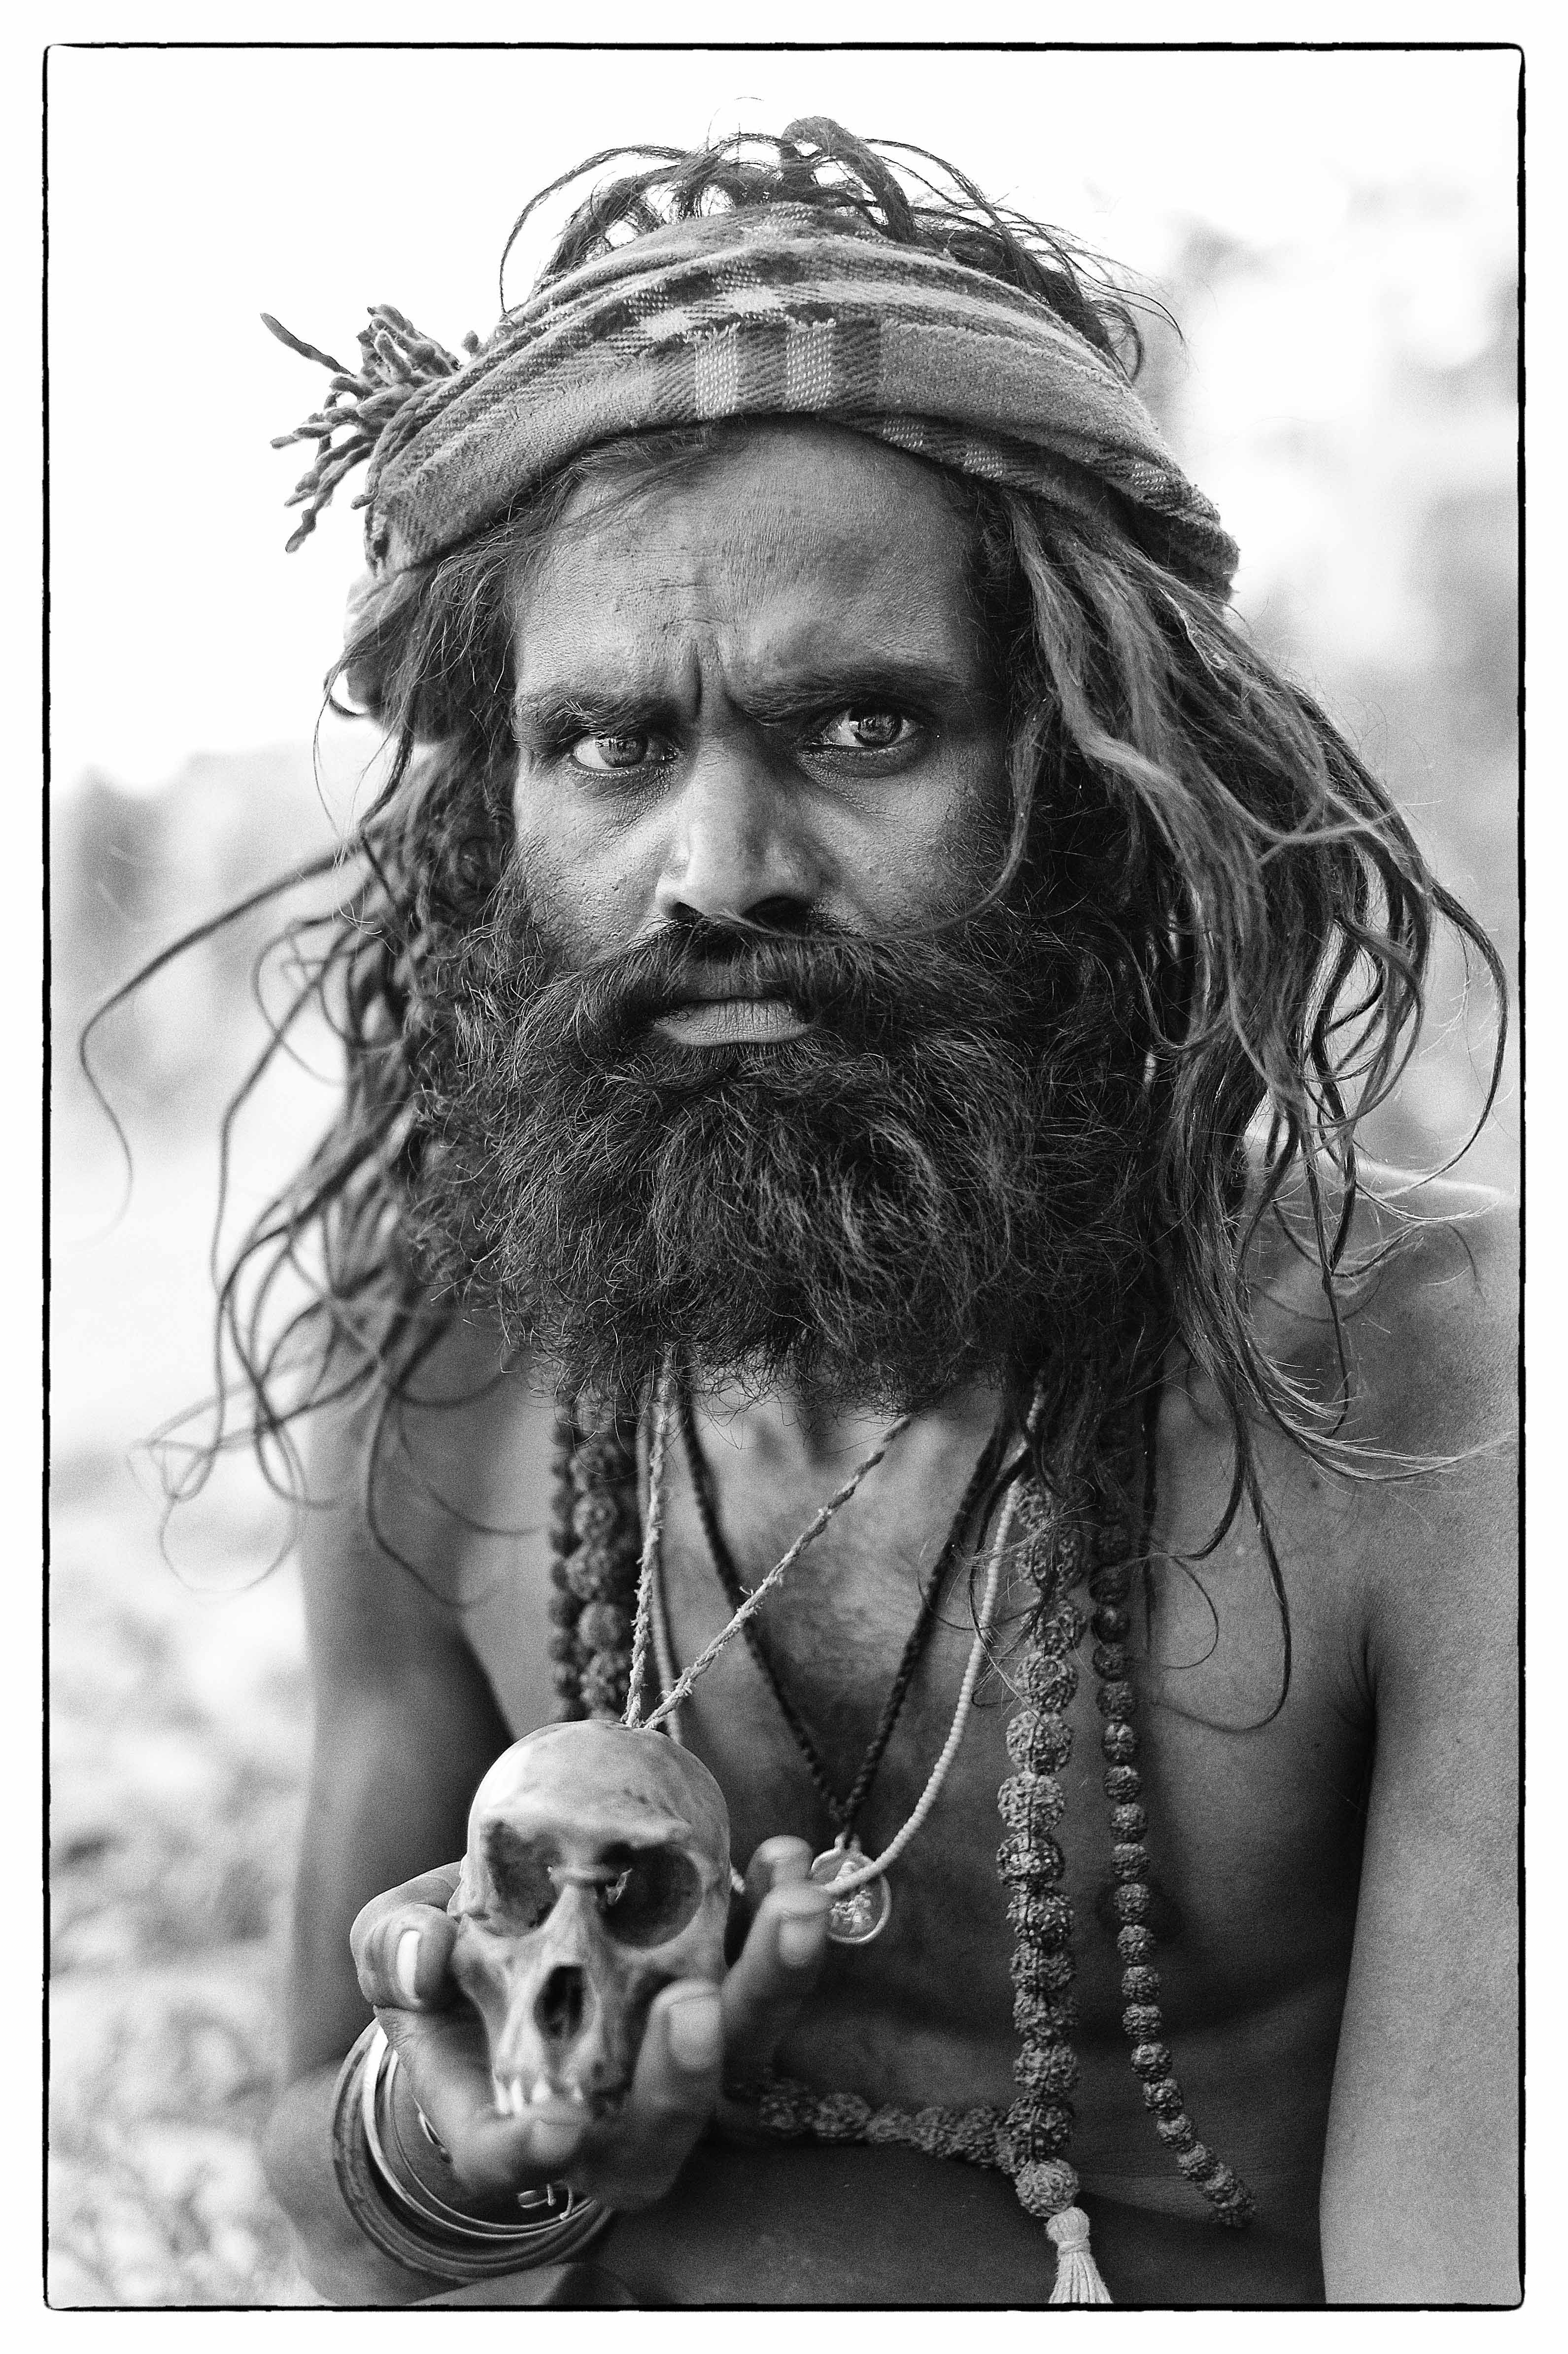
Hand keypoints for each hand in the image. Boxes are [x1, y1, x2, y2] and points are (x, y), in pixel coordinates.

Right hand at [349, 1835, 829, 2212]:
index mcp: (509, 2116)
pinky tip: (784, 1860)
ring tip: (791, 1908)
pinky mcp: (720, 1988)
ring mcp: (675, 2053)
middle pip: (662, 2126)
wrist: (508, 1938)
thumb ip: (396, 1953)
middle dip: (686, 2076)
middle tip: (692, 2001)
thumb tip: (424, 1952)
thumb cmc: (444, 1975)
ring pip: (742, 2055)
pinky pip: (768, 1974)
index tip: (557, 2129)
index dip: (531, 2153)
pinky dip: (777, 1918)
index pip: (513, 2160)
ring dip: (773, 1985)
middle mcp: (608, 2107)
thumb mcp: (394, 1953)